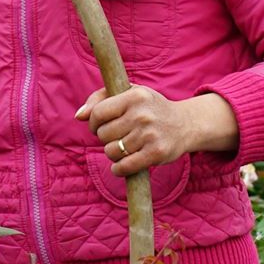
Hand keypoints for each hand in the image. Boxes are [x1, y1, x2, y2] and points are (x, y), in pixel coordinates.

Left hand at [75, 85, 237, 178]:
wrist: (185, 124)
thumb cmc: (150, 108)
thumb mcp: (129, 94)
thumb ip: (99, 99)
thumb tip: (78, 116)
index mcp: (134, 96)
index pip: (98, 113)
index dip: (93, 122)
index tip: (98, 126)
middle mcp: (142, 114)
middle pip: (103, 134)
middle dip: (105, 138)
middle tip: (116, 136)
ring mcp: (150, 134)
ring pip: (111, 151)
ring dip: (113, 153)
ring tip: (123, 148)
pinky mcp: (156, 153)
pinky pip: (124, 166)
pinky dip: (118, 169)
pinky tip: (121, 165)